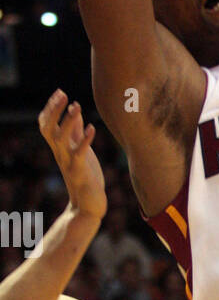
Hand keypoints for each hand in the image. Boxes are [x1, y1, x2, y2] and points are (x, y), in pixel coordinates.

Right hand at [38, 90, 105, 221]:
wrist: (87, 206)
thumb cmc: (85, 177)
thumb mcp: (80, 151)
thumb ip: (76, 131)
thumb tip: (75, 109)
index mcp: (59, 148)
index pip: (46, 125)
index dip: (50, 108)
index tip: (59, 92)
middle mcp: (60, 153)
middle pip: (48, 128)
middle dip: (54, 110)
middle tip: (62, 94)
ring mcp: (68, 162)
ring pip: (60, 139)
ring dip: (67, 122)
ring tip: (76, 106)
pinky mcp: (79, 171)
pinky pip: (79, 154)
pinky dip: (84, 140)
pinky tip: (92, 128)